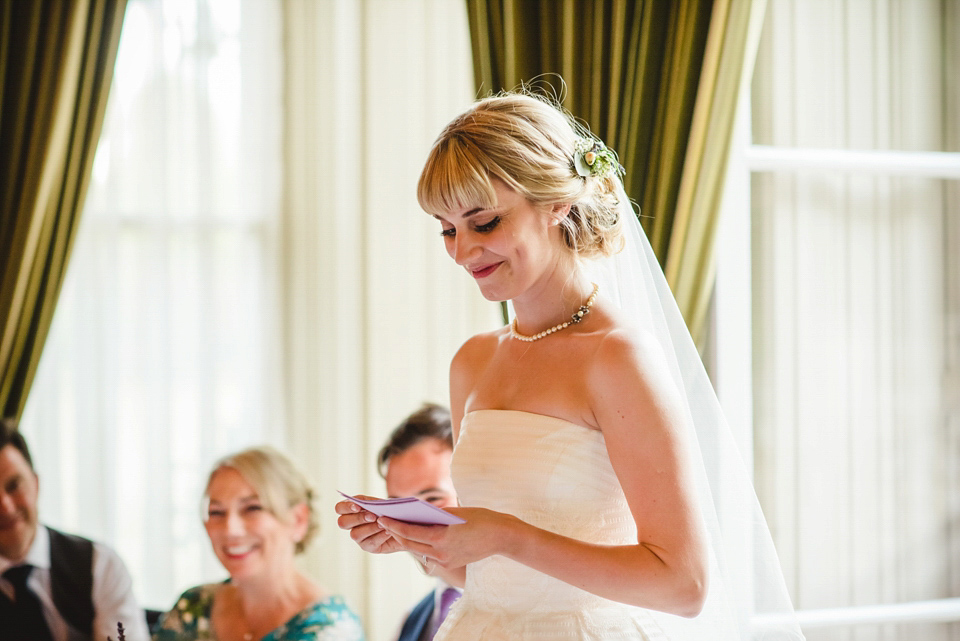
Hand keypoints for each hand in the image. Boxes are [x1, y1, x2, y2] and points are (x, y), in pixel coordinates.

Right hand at [335, 496, 405, 554]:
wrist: (402, 524)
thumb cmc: (388, 510)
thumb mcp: (380, 503)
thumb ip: (371, 502)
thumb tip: (368, 505)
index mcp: (351, 510)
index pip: (339, 508)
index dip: (346, 507)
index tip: (358, 507)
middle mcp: (351, 524)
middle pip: (342, 522)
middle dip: (358, 518)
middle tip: (373, 516)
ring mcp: (358, 536)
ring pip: (355, 534)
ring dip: (369, 528)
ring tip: (383, 524)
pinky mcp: (368, 546)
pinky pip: (369, 543)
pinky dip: (379, 536)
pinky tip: (388, 531)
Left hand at [375, 507, 515, 569]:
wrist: (502, 537)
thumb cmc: (481, 519)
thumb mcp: (455, 513)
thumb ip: (434, 515)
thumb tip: (415, 513)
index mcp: (440, 538)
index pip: (409, 532)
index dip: (393, 525)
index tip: (382, 517)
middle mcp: (440, 553)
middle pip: (409, 544)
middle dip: (395, 532)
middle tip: (384, 521)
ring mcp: (445, 561)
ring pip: (418, 550)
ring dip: (406, 539)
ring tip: (396, 527)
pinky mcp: (450, 564)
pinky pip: (429, 554)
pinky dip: (420, 545)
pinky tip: (415, 536)